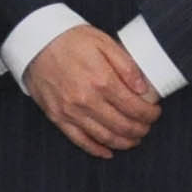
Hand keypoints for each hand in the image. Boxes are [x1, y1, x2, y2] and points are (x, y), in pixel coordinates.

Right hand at [23, 24, 161, 157]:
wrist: (36, 41)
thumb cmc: (70, 39)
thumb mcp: (103, 42)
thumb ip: (126, 65)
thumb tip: (143, 88)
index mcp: (102, 80)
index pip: (135, 107)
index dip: (150, 114)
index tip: (155, 112)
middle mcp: (87, 100)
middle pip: (122, 125)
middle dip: (140, 129)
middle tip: (146, 126)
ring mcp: (71, 111)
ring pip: (104, 137)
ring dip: (124, 142)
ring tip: (133, 139)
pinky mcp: (57, 117)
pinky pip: (80, 140)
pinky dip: (96, 149)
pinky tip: (108, 151)